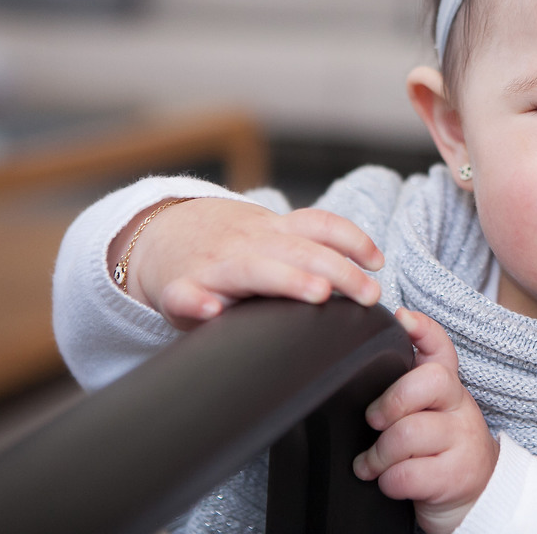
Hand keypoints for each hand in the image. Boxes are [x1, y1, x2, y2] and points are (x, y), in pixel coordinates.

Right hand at [112, 198, 383, 329]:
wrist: (158, 237)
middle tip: (369, 295)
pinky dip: (196, 301)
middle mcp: (249, 243)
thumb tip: (363, 281)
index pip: (320, 225)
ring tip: (318, 293)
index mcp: (274, 231)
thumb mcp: (270, 239)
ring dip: (288, 279)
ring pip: (254, 268)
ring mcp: (214, 265)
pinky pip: (184, 295)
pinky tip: (211, 310)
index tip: (378, 262)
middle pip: (300, 250)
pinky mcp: (179, 289)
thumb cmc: (230, 249)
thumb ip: (308, 252)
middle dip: (339, 271)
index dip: (353, 239)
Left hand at [353, 309, 498, 533]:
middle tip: (374, 421)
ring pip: (407, 434)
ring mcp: (461, 441)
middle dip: (390, 402)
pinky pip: (407, 474)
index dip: (424, 329)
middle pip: (427, 383)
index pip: (441, 349)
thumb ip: (404, 390)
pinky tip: (389, 482)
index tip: (402, 318)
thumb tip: (359, 367)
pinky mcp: (455, 476)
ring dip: (378, 455)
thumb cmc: (436, 451)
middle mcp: (459, 407)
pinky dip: (388, 482)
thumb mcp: (426, 414)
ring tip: (372, 464)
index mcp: (448, 388)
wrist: (474, 498)